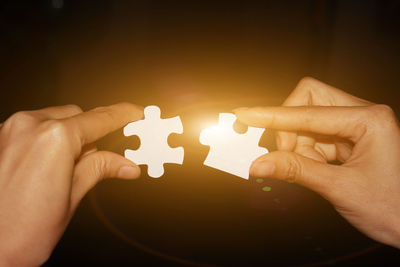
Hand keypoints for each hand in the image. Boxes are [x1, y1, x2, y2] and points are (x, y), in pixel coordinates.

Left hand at [0, 103, 142, 265]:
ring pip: (53, 120)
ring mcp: (8, 131)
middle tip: (104, 158)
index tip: (136, 114)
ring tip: (68, 170)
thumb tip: (126, 165)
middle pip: (76, 116)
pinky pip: (32, 128)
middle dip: (92, 133)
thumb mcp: (71, 199)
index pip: (100, 119)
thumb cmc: (18, 234)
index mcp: (53, 139)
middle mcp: (28, 127)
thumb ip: (99, 169)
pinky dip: (47, 139)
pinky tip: (48, 166)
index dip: (123, 115)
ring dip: (68, 136)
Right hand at [234, 77, 399, 247]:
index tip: (245, 115)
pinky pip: (313, 135)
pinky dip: (306, 152)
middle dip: (289, 127)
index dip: (272, 116)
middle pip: (308, 101)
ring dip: (299, 145)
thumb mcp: (340, 189)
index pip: (308, 111)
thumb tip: (259, 163)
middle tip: (284, 153)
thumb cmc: (392, 209)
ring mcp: (355, 125)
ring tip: (313, 171)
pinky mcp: (348, 137)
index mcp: (369, 120)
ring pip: (307, 120)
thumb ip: (296, 171)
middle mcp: (363, 114)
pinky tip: (317, 168)